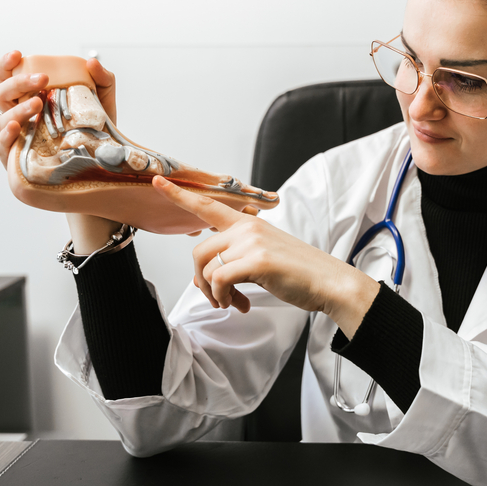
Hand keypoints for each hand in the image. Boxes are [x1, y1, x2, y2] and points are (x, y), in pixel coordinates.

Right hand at [0, 51, 120, 252]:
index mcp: (30, 97)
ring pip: (1, 118)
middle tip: (43, 80)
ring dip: (17, 109)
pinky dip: (6, 135)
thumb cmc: (94, 131)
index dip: (7, 64)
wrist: (100, 166)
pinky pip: (3, 147)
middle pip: (1, 93)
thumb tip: (92, 62)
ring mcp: (17, 137)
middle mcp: (18, 115)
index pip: (9, 77)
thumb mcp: (104, 102)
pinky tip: (16, 127)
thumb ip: (102, 80)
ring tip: (37, 103)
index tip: (18, 54)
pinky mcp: (18, 159)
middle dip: (18, 83)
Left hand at [152, 177, 378, 336]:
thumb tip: (205, 279)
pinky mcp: (257, 260)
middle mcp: (247, 227)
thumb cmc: (298, 273)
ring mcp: (252, 242)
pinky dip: (222, 298)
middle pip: (199, 251)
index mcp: (248, 223)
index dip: (180, 194)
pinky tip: (237, 304)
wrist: (328, 282)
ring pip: (207, 268)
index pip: (209, 205)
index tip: (158, 181)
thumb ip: (235, 259)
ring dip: (213, 293)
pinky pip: (219, 280)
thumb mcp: (263, 256)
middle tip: (218, 298)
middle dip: (200, 281)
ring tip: (231, 303)